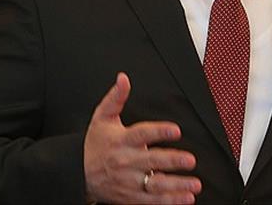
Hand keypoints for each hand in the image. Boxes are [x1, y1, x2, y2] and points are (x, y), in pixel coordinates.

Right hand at [83, 72, 201, 203]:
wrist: (77, 172)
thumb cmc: (95, 143)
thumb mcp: (102, 117)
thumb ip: (116, 97)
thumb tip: (123, 78)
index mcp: (121, 140)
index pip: (142, 134)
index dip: (159, 131)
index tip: (176, 130)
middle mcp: (125, 161)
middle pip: (151, 160)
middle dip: (172, 161)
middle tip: (190, 160)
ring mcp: (128, 181)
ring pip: (154, 185)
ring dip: (176, 186)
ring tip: (194, 184)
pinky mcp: (130, 196)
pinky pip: (151, 201)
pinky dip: (169, 201)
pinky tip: (185, 198)